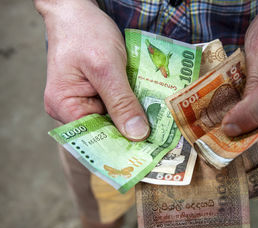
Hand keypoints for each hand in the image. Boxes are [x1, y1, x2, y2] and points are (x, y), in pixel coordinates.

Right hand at [35, 0, 149, 140]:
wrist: (78, 9)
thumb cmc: (86, 33)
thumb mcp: (106, 67)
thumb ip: (121, 102)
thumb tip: (136, 135)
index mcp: (64, 107)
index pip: (95, 138)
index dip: (122, 146)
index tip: (149, 152)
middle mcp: (71, 109)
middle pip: (106, 131)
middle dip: (132, 132)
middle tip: (162, 140)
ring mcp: (84, 101)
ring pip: (113, 118)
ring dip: (135, 117)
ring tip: (161, 124)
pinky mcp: (97, 92)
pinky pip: (116, 105)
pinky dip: (132, 104)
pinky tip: (150, 106)